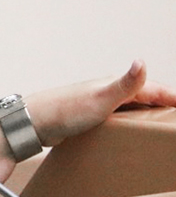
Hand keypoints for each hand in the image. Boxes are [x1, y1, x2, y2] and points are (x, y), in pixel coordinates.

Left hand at [25, 60, 175, 146]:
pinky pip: (119, 118)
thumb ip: (125, 84)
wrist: (34, 123)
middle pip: (145, 97)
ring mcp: (99, 103)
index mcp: (115, 86)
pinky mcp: (91, 116)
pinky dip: (131, 123)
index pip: (154, 89)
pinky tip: (131, 133)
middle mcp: (109, 91)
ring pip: (132, 107)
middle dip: (163, 105)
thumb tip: (141, 62)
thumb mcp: (101, 99)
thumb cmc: (65, 110)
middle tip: (174, 119)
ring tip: (160, 126)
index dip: (172, 97)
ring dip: (147, 114)